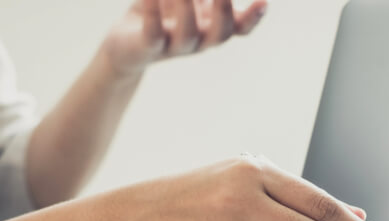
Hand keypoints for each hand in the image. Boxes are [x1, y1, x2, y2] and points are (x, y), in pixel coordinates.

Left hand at [101, 0, 268, 76]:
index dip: (254, 18)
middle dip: (224, 10)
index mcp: (211, 26)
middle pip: (221, 34)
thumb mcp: (187, 1)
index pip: (241, 27)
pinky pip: (153, 34)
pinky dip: (154, 13)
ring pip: (188, 35)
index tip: (264, 1)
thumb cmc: (160, 15)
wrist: (124, 45)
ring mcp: (174, 46)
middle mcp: (198, 39)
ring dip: (187, 8)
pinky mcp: (147, 47)